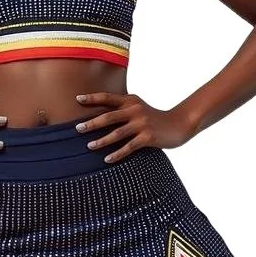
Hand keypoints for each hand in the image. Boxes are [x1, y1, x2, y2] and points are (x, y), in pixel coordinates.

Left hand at [74, 92, 193, 162]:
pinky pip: (129, 147)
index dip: (92, 98)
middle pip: (109, 116)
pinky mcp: (148, 137)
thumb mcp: (138, 108)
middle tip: (77, 128)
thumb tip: (98, 116)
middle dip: (92, 123)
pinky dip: (117, 154)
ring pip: (117, 133)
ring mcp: (142, 123)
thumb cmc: (153, 117)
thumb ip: (122, 109)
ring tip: (89, 146)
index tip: (77, 99)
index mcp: (130, 100)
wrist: (178, 124)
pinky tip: (107, 160)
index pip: (108, 97)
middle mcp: (135, 110)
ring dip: (102, 141)